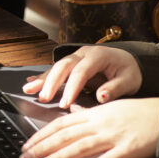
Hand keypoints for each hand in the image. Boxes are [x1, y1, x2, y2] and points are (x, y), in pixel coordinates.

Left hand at [19, 97, 158, 157]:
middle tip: (24, 157)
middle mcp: (100, 124)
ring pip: (80, 147)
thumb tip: (70, 113)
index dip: (41, 134)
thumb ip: (89, 114)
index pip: (61, 124)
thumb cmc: (139, 113)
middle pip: (65, 135)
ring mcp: (114, 136)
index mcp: (94, 114)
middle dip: (42, 147)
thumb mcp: (111, 108)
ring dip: (58, 157)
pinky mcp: (129, 150)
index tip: (27, 144)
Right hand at [21, 45, 141, 107]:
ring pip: (56, 66)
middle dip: (51, 82)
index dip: (71, 88)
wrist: (129, 60)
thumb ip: (115, 89)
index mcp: (98, 56)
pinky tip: (30, 83)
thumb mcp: (129, 81)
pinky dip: (42, 77)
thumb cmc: (129, 71)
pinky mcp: (71, 63)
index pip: (81, 72)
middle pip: (63, 66)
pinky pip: (55, 69)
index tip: (65, 103)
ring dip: (42, 79)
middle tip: (44, 98)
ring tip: (29, 90)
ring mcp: (75, 57)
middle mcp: (83, 54)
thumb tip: (101, 97)